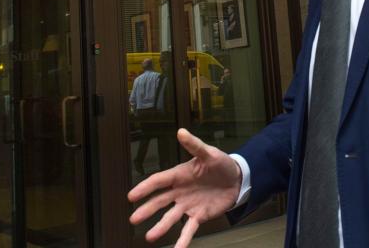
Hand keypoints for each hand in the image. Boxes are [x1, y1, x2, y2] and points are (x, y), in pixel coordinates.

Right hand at [129, 129, 241, 246]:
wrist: (237, 179)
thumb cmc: (221, 164)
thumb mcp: (209, 153)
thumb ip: (195, 145)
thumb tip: (181, 131)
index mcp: (179, 175)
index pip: (158, 181)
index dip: (145, 188)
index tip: (131, 196)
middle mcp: (180, 192)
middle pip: (160, 201)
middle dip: (147, 210)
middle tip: (134, 219)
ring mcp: (188, 205)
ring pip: (171, 218)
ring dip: (161, 227)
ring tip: (150, 237)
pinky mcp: (199, 216)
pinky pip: (189, 229)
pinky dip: (182, 240)